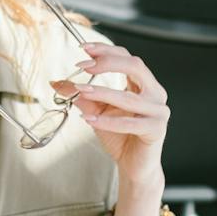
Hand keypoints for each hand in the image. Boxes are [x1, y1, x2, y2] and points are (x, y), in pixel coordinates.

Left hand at [52, 41, 169, 183]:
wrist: (133, 166)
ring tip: (81, 91)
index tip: (83, 49)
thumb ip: (82, 95)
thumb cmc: (119, 137)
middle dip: (108, 62)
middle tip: (83, 66)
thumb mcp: (96, 111)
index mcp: (144, 83)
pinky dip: (109, 121)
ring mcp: (159, 111)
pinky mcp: (156, 130)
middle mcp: (155, 93)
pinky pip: (131, 123)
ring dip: (102, 92)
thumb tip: (57, 82)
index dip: (106, 51)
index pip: (127, 57)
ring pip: (129, 97)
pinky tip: (89, 120)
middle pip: (135, 66)